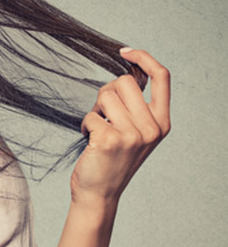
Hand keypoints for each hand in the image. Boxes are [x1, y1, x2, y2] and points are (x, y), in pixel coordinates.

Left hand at [70, 48, 170, 207]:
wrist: (99, 194)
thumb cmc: (113, 160)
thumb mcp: (136, 133)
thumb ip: (137, 107)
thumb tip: (125, 73)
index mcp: (162, 123)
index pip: (162, 77)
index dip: (144, 58)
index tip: (125, 52)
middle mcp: (151, 128)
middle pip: (125, 82)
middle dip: (108, 92)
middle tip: (103, 114)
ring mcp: (131, 135)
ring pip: (106, 95)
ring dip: (95, 110)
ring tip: (97, 131)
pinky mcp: (109, 140)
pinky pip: (90, 115)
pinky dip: (85, 125)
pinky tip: (89, 142)